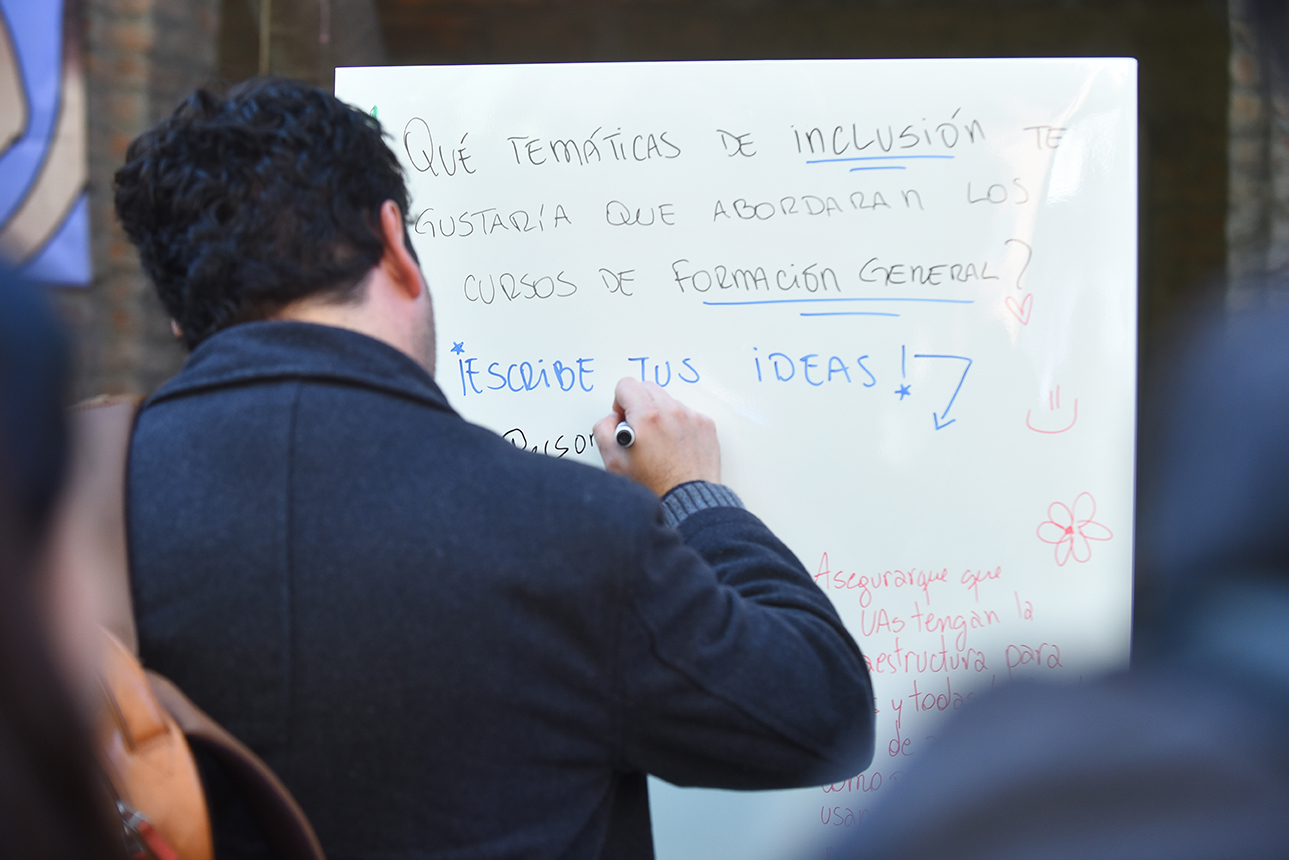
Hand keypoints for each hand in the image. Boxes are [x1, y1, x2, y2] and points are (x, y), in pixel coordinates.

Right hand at [593, 377, 720, 496]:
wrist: (688, 502)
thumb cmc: (653, 486)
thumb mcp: (614, 462)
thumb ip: (604, 430)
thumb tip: (612, 418)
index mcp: (646, 417)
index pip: (626, 385)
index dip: (620, 402)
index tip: (624, 418)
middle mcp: (672, 411)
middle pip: (648, 388)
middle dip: (639, 405)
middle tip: (640, 431)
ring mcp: (692, 417)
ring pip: (669, 401)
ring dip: (660, 415)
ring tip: (660, 443)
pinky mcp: (706, 426)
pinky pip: (687, 414)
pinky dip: (679, 424)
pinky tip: (675, 447)